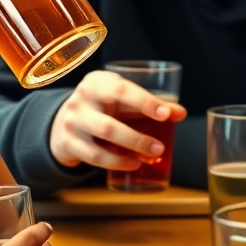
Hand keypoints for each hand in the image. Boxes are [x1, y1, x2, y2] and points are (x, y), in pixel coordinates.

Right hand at [48, 70, 187, 168]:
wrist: (64, 120)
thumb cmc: (104, 105)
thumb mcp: (122, 99)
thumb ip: (151, 104)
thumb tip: (181, 113)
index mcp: (97, 81)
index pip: (122, 89)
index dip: (145, 102)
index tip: (166, 114)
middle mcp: (82, 99)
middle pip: (110, 121)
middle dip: (138, 138)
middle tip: (160, 148)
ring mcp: (72, 121)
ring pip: (102, 139)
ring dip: (130, 149)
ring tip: (152, 156)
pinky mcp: (68, 143)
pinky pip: (94, 156)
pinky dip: (116, 162)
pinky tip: (133, 164)